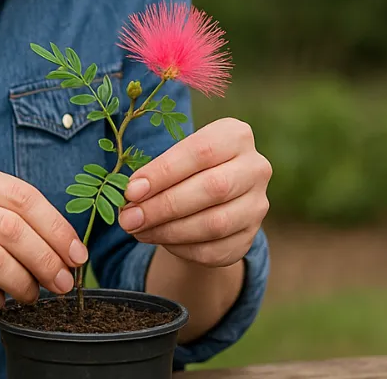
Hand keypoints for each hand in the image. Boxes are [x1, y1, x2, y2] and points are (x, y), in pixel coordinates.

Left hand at [118, 118, 271, 266]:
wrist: (212, 200)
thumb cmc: (186, 170)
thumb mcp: (174, 159)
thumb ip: (156, 174)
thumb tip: (132, 197)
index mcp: (237, 136)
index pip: (201, 152)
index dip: (164, 173)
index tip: (132, 191)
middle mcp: (255, 168)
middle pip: (212, 188)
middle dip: (164, 206)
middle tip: (129, 218)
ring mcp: (257, 205)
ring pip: (215, 224)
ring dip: (170, 230)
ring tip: (139, 230)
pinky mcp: (249, 237)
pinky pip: (214, 249)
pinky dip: (181, 248)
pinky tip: (160, 240)